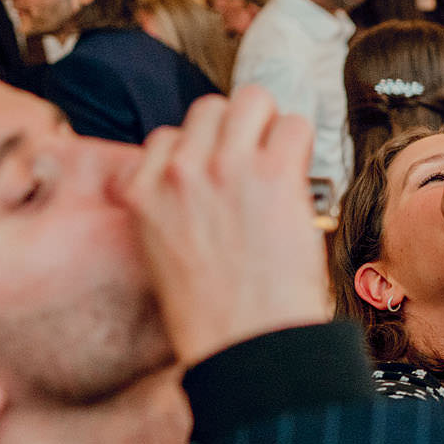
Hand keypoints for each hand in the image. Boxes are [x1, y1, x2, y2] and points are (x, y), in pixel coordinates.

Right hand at [120, 88, 328, 367]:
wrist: (245, 344)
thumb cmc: (213, 315)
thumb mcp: (163, 254)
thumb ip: (174, 210)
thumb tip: (207, 189)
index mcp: (141, 192)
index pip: (167, 136)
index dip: (201, 152)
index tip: (220, 175)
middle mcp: (178, 172)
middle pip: (211, 107)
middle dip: (238, 127)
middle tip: (259, 160)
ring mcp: (224, 168)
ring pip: (253, 100)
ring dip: (272, 126)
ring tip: (283, 162)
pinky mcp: (272, 175)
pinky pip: (294, 125)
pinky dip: (303, 144)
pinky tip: (303, 175)